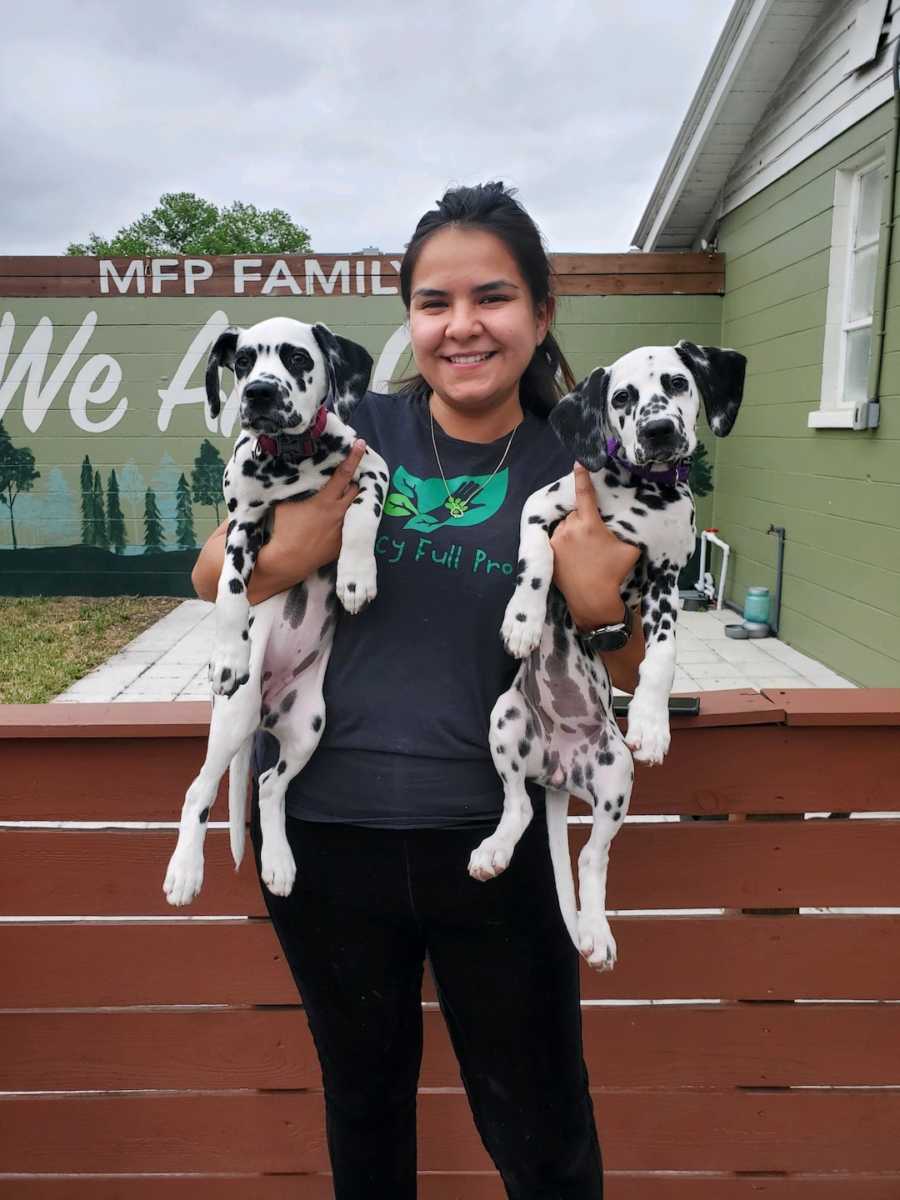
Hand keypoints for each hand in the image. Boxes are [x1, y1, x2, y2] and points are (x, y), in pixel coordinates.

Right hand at [269, 438, 365, 570]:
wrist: (288, 560)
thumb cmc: (284, 529)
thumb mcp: (286, 503)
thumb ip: (296, 489)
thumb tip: (297, 476)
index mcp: (326, 500)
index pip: (344, 473)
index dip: (354, 457)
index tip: (362, 444)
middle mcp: (339, 513)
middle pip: (356, 489)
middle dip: (352, 483)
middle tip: (345, 480)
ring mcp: (344, 529)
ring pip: (354, 508)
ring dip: (349, 502)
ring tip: (340, 502)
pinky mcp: (344, 543)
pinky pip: (349, 525)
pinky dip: (344, 520)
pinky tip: (332, 523)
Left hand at [551, 463, 639, 630]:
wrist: (592, 598)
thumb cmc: (613, 573)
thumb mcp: (629, 549)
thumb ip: (628, 531)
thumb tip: (634, 521)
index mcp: (589, 523)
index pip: (585, 493)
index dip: (582, 476)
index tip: (579, 462)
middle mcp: (570, 528)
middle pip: (576, 513)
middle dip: (584, 519)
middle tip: (595, 537)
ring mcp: (557, 540)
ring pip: (566, 525)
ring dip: (574, 530)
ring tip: (584, 549)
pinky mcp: (549, 551)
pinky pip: (558, 539)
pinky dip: (565, 542)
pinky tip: (574, 556)